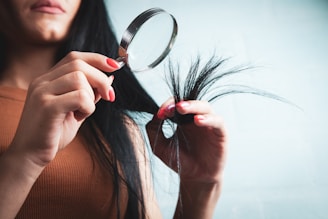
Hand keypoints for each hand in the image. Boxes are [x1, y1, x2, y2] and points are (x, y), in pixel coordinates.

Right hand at [10, 51, 118, 166]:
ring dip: (91, 97)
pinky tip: (79, 118)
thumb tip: (110, 77)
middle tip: (109, 97)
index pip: (74, 57)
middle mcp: (42, 81)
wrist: (30, 156)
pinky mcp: (47, 106)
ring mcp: (42, 92)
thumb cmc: (53, 133)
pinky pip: (79, 97)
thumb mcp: (76, 110)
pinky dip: (87, 108)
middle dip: (100, 79)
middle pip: (78, 64)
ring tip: (83, 113)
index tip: (115, 66)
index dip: (97, 59)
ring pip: (79, 78)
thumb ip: (90, 93)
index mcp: (48, 79)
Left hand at [146, 98, 227, 183]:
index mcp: (182, 119)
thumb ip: (153, 129)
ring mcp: (209, 124)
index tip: (160, 114)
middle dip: (181, 103)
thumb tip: (154, 115)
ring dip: (194, 106)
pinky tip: (198, 121)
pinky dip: (208, 119)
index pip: (177, 103)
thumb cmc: (179, 160)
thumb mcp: (159, 146)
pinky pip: (217, 121)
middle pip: (191, 101)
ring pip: (205, 107)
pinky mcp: (221, 133)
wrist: (194, 178)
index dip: (169, 105)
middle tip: (173, 107)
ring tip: (182, 109)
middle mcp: (196, 118)